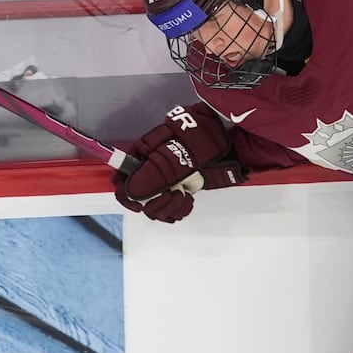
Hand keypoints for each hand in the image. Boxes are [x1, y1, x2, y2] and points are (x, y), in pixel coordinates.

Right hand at [113, 102, 244, 222]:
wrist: (230, 146)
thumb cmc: (203, 142)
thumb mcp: (176, 156)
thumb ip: (154, 174)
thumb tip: (133, 191)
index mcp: (142, 157)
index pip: (122, 180)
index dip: (127, 194)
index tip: (140, 203)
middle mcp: (151, 171)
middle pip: (139, 200)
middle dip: (154, 204)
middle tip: (172, 195)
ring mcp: (166, 182)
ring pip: (156, 209)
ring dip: (168, 208)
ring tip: (183, 196)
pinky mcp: (180, 191)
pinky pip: (172, 211)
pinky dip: (179, 210)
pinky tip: (188, 199)